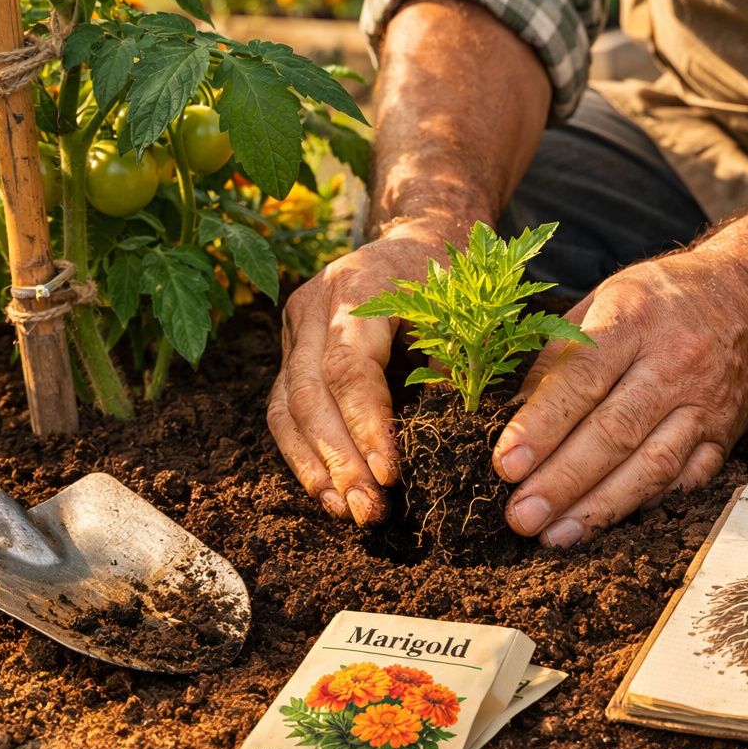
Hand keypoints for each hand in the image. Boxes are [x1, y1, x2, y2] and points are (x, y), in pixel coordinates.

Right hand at [267, 219, 460, 524]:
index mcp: (358, 288)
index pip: (350, 369)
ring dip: (315, 467)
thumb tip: (449, 443)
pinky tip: (330, 493)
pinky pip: (284, 412)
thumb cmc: (450, 277)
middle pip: (308, 394)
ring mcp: (294, 330)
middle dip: (338, 459)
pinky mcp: (290, 354)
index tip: (390, 475)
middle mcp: (313, 307)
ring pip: (284, 408)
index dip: (366, 426)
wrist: (417, 237)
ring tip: (348, 511)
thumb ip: (451, 369)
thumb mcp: (463, 311)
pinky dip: (305, 456)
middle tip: (368, 509)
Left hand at [494, 246, 747, 547]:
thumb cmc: (660, 299)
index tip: (505, 464)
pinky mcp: (727, 433)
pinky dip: (645, 503)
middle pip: (615, 431)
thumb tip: (514, 414)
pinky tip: (608, 522)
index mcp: (635, 318)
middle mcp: (676, 361)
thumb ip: (557, 355)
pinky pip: (686, 479)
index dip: (542, 426)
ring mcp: (707, 402)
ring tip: (555, 534)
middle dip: (563, 481)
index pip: (582, 379)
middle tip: (521, 515)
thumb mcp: (601, 299)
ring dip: (600, 507)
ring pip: (652, 465)